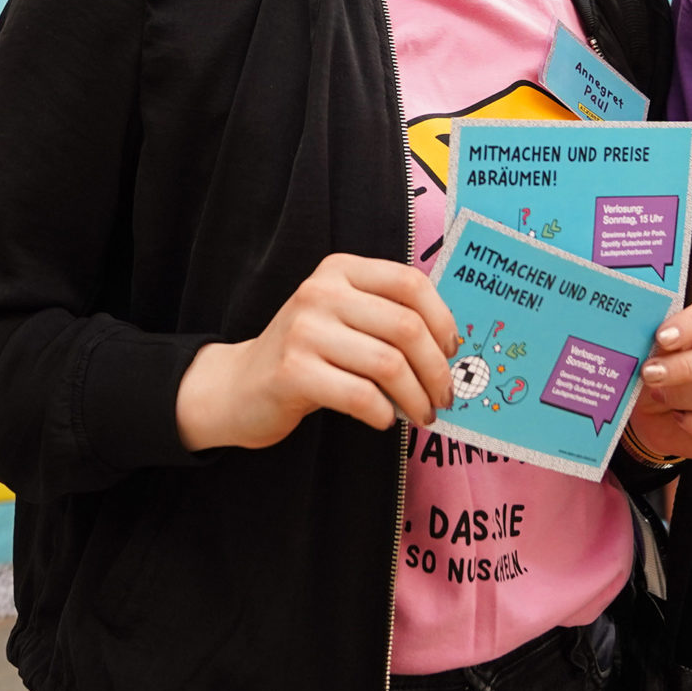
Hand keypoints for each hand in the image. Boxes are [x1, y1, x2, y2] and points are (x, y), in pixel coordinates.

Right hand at [175, 254, 458, 451]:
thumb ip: (386, 318)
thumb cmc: (308, 355)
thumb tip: (451, 350)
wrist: (239, 387)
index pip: (410, 283)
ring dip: (416, 398)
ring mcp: (304, 330)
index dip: (442, 320)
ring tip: (421, 415)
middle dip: (436, 370)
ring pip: (388, 364)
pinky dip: (383, 413)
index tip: (452, 352)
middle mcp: (320, 292)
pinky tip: (384, 420)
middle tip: (444, 397)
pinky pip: (361, 395)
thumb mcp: (343, 319)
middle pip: (406, 327)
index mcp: (340, 270)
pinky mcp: (293, 371)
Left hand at [625, 295, 691, 461]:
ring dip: (683, 398)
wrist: (665, 414)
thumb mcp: (663, 349)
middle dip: (685, 368)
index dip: (691, 324)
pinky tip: (680, 416)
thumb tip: (656, 341)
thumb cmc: (669, 368)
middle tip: (650, 373)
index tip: (661, 337)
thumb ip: (665, 340)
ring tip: (661, 395)